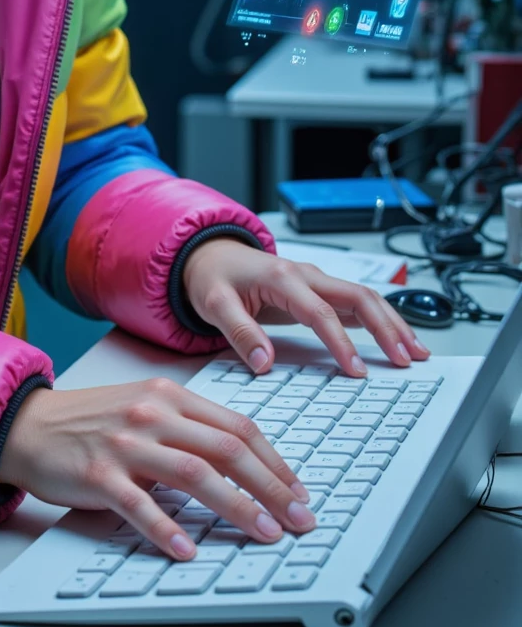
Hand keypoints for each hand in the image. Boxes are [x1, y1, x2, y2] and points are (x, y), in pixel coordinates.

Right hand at [0, 375, 317, 561]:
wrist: (29, 424)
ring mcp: (126, 442)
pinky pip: (140, 505)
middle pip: (227, 449)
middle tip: (299, 519)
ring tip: (264, 533)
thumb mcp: (145, 406)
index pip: (236, 427)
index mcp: (170, 395)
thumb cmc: (92, 419)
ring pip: (194, 474)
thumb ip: (188, 426)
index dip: (274, 461)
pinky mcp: (98, 473)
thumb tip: (242, 462)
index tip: (298, 491)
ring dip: (237, 506)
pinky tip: (188, 551)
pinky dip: (167, 529)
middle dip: (271, 487)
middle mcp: (152, 413)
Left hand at [182, 238, 430, 375]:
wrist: (211, 255)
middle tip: (406, 359)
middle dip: (387, 327)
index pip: (320, 312)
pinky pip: (357, 303)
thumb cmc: (213, 278)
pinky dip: (382, 320)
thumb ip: (239, 332)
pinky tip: (398, 339)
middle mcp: (306, 275)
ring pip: (365, 298)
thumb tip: (264, 363)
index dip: (341, 342)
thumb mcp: (214, 304)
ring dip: (392, 323)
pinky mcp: (319, 290)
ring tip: (416, 352)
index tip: (356, 371)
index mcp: (282, 277)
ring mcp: (316, 281)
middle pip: (358, 297)